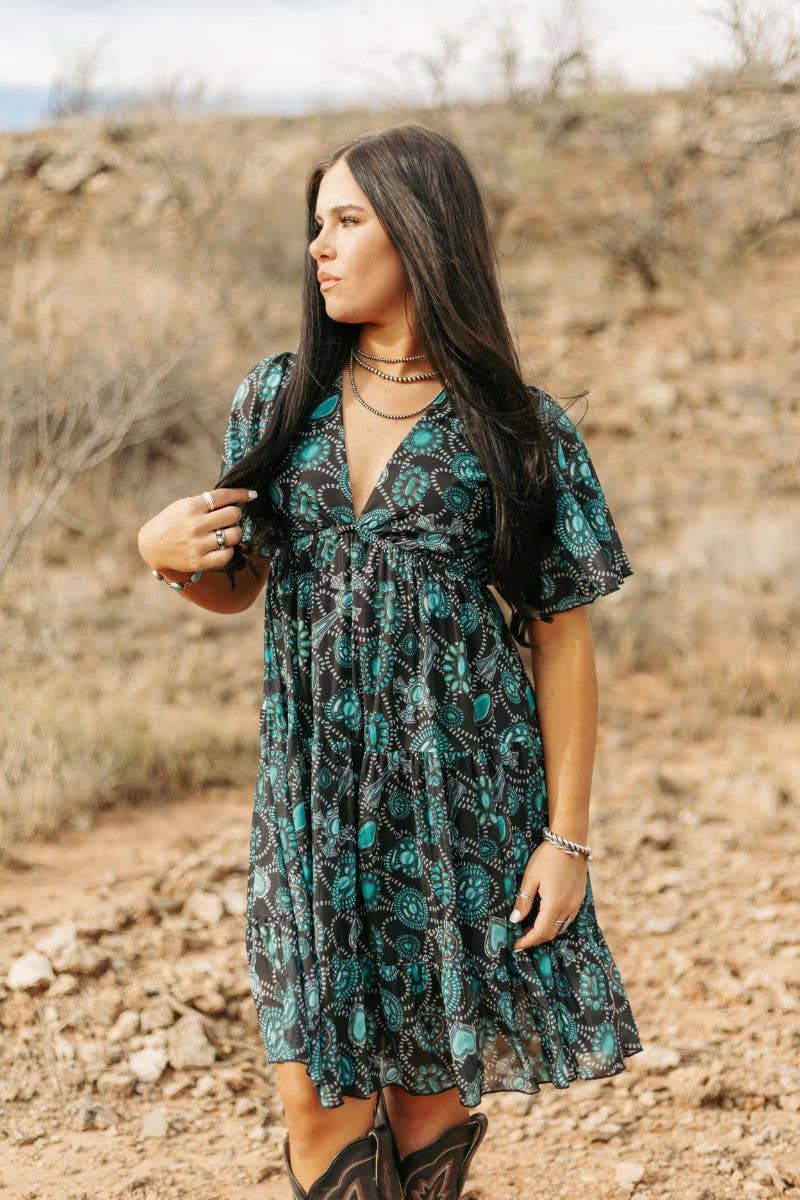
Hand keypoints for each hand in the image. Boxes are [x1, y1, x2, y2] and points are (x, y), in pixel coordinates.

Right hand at [137, 487, 256, 574]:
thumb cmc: (172, 522)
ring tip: (226, 533)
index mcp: (192, 507)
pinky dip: (228, 550)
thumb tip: (234, 499)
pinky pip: (227, 555)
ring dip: (234, 533)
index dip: (242, 494)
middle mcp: (196, 525)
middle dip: (235, 515)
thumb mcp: (183, 505)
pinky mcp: (199, 561)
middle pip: (234, 515)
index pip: (224, 496)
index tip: (252, 495)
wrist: (152, 546)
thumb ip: (205, 502)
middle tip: (229, 519)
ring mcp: (198, 544)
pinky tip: (222, 547)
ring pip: (234, 535)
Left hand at [509, 840, 586, 951]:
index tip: (516, 945)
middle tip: (521, 939)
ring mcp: (576, 903)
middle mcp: (568, 907)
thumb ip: (523, 901)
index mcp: (554, 903)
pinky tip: (546, 917)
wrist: (570, 841)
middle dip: (535, 939)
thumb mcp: (530, 877)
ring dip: (546, 932)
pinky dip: (556, 923)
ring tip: (531, 929)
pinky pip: (568, 919)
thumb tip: (514, 920)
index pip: (540, 932)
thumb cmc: (547, 857)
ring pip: (561, 927)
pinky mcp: (579, 898)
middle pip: (551, 933)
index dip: (527, 941)